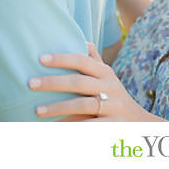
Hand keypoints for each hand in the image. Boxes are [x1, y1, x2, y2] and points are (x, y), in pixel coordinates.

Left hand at [29, 43, 162, 121]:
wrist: (138, 122)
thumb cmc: (114, 95)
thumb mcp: (108, 76)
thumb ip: (94, 60)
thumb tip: (80, 39)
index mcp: (105, 72)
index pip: (82, 61)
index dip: (62, 58)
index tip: (40, 59)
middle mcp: (109, 87)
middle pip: (79, 82)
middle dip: (53, 82)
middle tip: (30, 83)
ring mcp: (111, 107)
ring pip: (82, 105)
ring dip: (58, 107)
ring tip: (36, 111)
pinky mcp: (111, 126)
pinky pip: (88, 127)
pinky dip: (70, 127)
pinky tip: (54, 129)